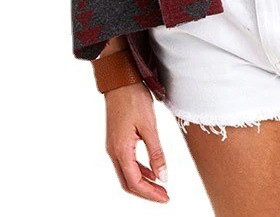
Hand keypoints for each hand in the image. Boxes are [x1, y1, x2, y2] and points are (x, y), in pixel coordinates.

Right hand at [104, 81, 169, 202]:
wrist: (120, 81)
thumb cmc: (134, 99)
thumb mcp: (149, 126)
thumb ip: (156, 153)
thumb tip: (163, 177)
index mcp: (121, 150)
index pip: (135, 182)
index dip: (150, 193)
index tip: (165, 197)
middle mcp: (113, 152)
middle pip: (128, 183)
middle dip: (146, 192)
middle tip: (164, 196)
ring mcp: (113, 146)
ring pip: (126, 174)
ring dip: (143, 183)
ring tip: (161, 187)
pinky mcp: (116, 140)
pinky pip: (126, 163)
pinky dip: (139, 171)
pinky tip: (151, 171)